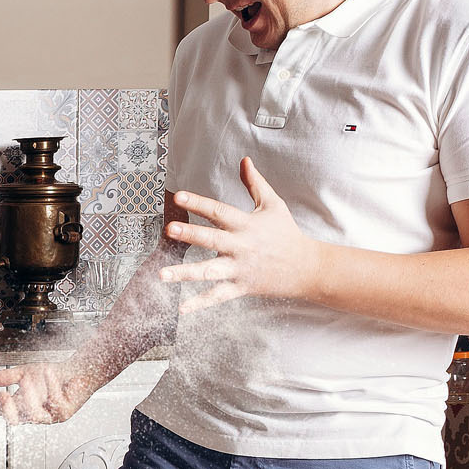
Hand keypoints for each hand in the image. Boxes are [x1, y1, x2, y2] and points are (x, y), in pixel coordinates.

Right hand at [0, 361, 96, 424]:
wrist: (77, 372)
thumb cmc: (52, 376)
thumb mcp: (24, 373)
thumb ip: (5, 377)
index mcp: (22, 405)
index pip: (0, 410)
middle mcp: (33, 414)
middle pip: (14, 420)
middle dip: (6, 409)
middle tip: (2, 395)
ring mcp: (49, 416)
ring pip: (33, 415)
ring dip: (29, 396)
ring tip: (28, 379)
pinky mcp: (64, 413)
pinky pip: (54, 402)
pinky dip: (51, 384)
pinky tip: (49, 373)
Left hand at [158, 159, 321, 311]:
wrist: (306, 267)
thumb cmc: (286, 233)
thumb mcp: (273, 205)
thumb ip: (255, 183)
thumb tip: (244, 160)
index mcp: (246, 225)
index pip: (219, 211)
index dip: (199, 203)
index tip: (178, 196)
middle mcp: (241, 246)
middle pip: (213, 239)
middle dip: (191, 234)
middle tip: (170, 229)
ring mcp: (240, 269)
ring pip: (210, 272)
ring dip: (185, 273)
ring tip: (162, 274)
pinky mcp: (241, 287)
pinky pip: (218, 296)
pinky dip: (200, 304)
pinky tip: (181, 309)